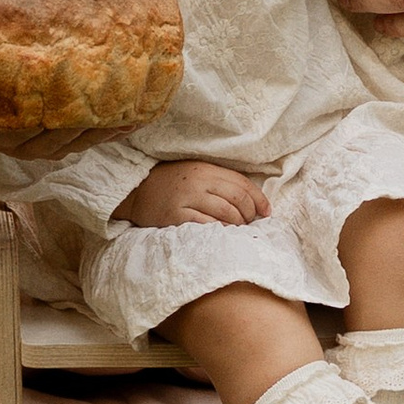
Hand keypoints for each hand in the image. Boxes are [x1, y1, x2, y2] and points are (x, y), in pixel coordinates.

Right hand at [115, 159, 270, 229]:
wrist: (137, 190)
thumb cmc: (172, 182)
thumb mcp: (196, 172)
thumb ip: (220, 181)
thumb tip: (252, 199)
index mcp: (206, 169)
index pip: (242, 183)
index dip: (259, 199)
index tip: (267, 212)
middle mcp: (198, 182)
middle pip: (237, 199)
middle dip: (250, 214)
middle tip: (251, 223)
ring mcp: (187, 199)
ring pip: (226, 213)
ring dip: (238, 225)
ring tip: (238, 230)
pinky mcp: (176, 216)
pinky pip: (207, 226)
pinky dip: (220, 231)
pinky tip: (223, 235)